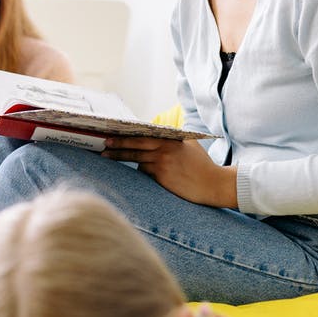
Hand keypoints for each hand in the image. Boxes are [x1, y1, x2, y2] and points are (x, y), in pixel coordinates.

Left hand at [102, 136, 237, 207]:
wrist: (213, 184)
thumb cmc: (202, 166)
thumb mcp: (190, 145)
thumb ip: (174, 140)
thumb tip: (157, 134)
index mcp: (171, 139)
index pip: (145, 134)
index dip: (128, 133)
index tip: (114, 132)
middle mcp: (165, 149)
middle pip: (135, 145)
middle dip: (117, 144)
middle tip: (104, 143)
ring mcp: (162, 162)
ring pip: (136, 159)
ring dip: (121, 157)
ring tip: (106, 156)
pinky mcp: (161, 177)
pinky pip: (144, 172)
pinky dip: (141, 171)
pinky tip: (140, 171)